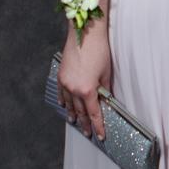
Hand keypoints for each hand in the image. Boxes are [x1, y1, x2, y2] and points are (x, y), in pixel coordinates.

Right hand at [57, 22, 110, 139]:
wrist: (85, 33)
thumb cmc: (99, 51)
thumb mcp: (106, 73)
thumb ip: (105, 90)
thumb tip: (106, 101)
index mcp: (87, 90)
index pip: (93, 113)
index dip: (97, 126)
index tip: (100, 135)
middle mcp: (74, 89)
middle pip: (80, 111)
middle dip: (85, 123)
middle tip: (88, 133)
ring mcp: (65, 82)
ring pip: (69, 104)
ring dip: (73, 114)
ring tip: (75, 122)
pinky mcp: (61, 75)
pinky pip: (61, 92)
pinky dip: (64, 100)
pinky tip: (64, 105)